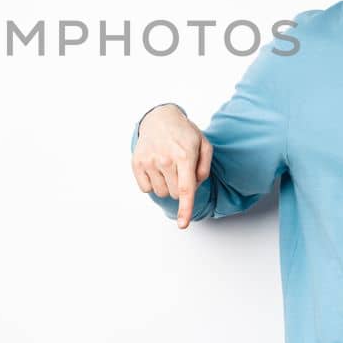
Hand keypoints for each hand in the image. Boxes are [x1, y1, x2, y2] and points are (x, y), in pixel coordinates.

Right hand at [131, 104, 212, 228]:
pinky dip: (152, 183)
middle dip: (180, 187)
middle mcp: (165, 159)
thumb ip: (205, 167)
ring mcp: (149, 161)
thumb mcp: (203, 144)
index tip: (183, 224)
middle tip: (180, 169)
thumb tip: (195, 185)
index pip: (186, 189)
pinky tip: (155, 168)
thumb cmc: (184, 134)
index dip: (185, 209)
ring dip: (166, 185)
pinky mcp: (137, 163)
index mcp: (185, 155)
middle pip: (175, 194)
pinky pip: (146, 189)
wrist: (159, 118)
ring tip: (167, 166)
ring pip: (161, 193)